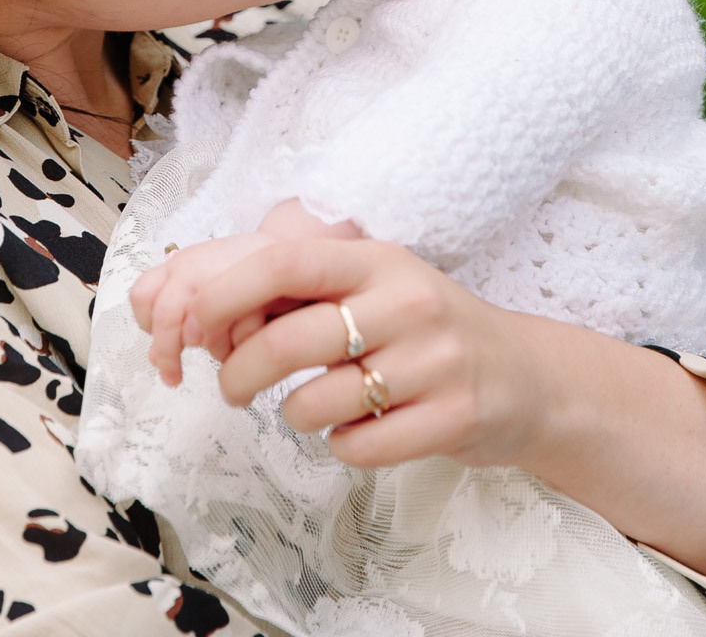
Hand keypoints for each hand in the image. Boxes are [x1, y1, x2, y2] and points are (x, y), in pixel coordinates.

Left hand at [127, 231, 276, 385]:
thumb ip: (179, 320)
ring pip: (202, 325)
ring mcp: (225, 273)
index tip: (159, 350)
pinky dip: (242, 347)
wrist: (295, 252)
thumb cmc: (248, 278)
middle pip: (166, 314)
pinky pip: (241, 331)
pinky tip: (247, 347)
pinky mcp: (261, 285)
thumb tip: (156, 359)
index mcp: (180, 265)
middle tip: (173, 374)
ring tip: (224, 355)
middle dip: (168, 350)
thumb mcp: (206, 292)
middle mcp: (197, 264)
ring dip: (211, 349)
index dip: (147, 326)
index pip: (142, 295)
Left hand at [182, 235, 705, 601]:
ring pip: (318, 402)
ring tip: (313, 406)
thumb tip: (180, 299)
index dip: (222, 290)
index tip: (181, 322)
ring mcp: (434, 359)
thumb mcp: (365, 285)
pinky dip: (343, 447)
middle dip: (240, 371)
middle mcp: (407, 298)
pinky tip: (366, 429)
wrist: (526, 379)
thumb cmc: (418, 330)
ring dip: (295, 415)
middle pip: (290, 338)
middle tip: (230, 386)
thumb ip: (286, 287)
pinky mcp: (453, 417)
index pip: (284, 258)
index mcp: (373, 258)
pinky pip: (359, 446)